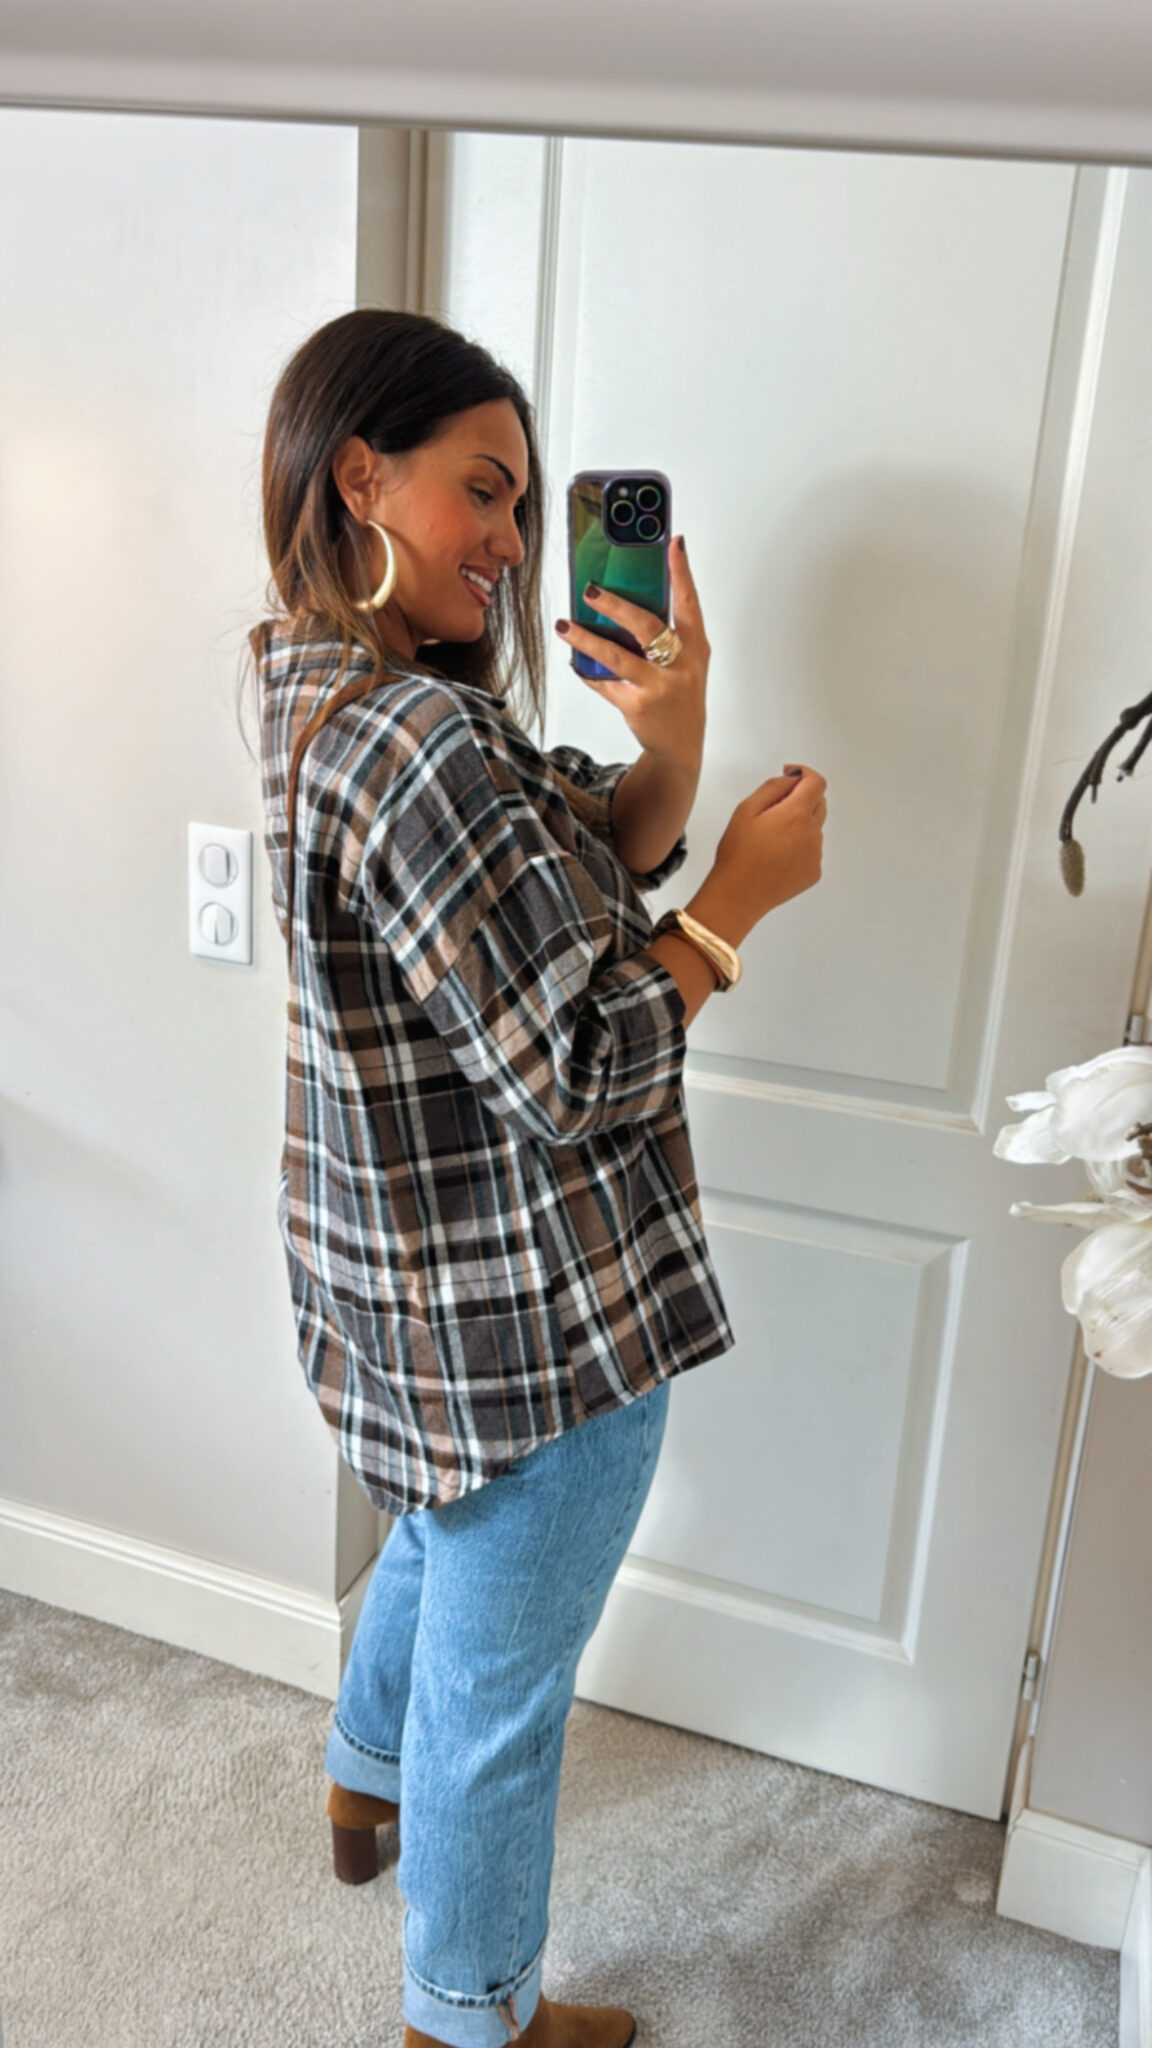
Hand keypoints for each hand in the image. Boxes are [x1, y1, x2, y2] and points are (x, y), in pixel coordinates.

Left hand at [555, 537, 707, 772]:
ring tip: (565, 625)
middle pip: (646, 626)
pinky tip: (574, 660)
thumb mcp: (687, 661)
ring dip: (586, 639)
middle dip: (616, 606)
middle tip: (591, 590)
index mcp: (696, 646)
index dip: (682, 572)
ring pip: (616, 656)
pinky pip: (604, 683)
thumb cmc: (680, 693)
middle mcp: (680, 665)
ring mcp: (659, 686)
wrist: (681, 744)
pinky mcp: (637, 705)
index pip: (690, 602)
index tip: (674, 543)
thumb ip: (668, 633)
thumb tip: (626, 601)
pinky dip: (586, 671)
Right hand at [698, 764, 827, 939]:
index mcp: (796, 814)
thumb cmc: (737, 854)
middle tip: (773, 811)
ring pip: (815, 828)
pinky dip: (800, 847)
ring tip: (771, 840)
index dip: (805, 773)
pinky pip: (812, 850)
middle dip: (801, 798)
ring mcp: (816, 855)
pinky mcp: (814, 872)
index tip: (792, 774)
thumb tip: (794, 778)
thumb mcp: (746, 809)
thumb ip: (774, 786)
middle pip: (819, 803)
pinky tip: (777, 857)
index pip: (817, 782)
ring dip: (800, 824)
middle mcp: (812, 833)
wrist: (738, 894)